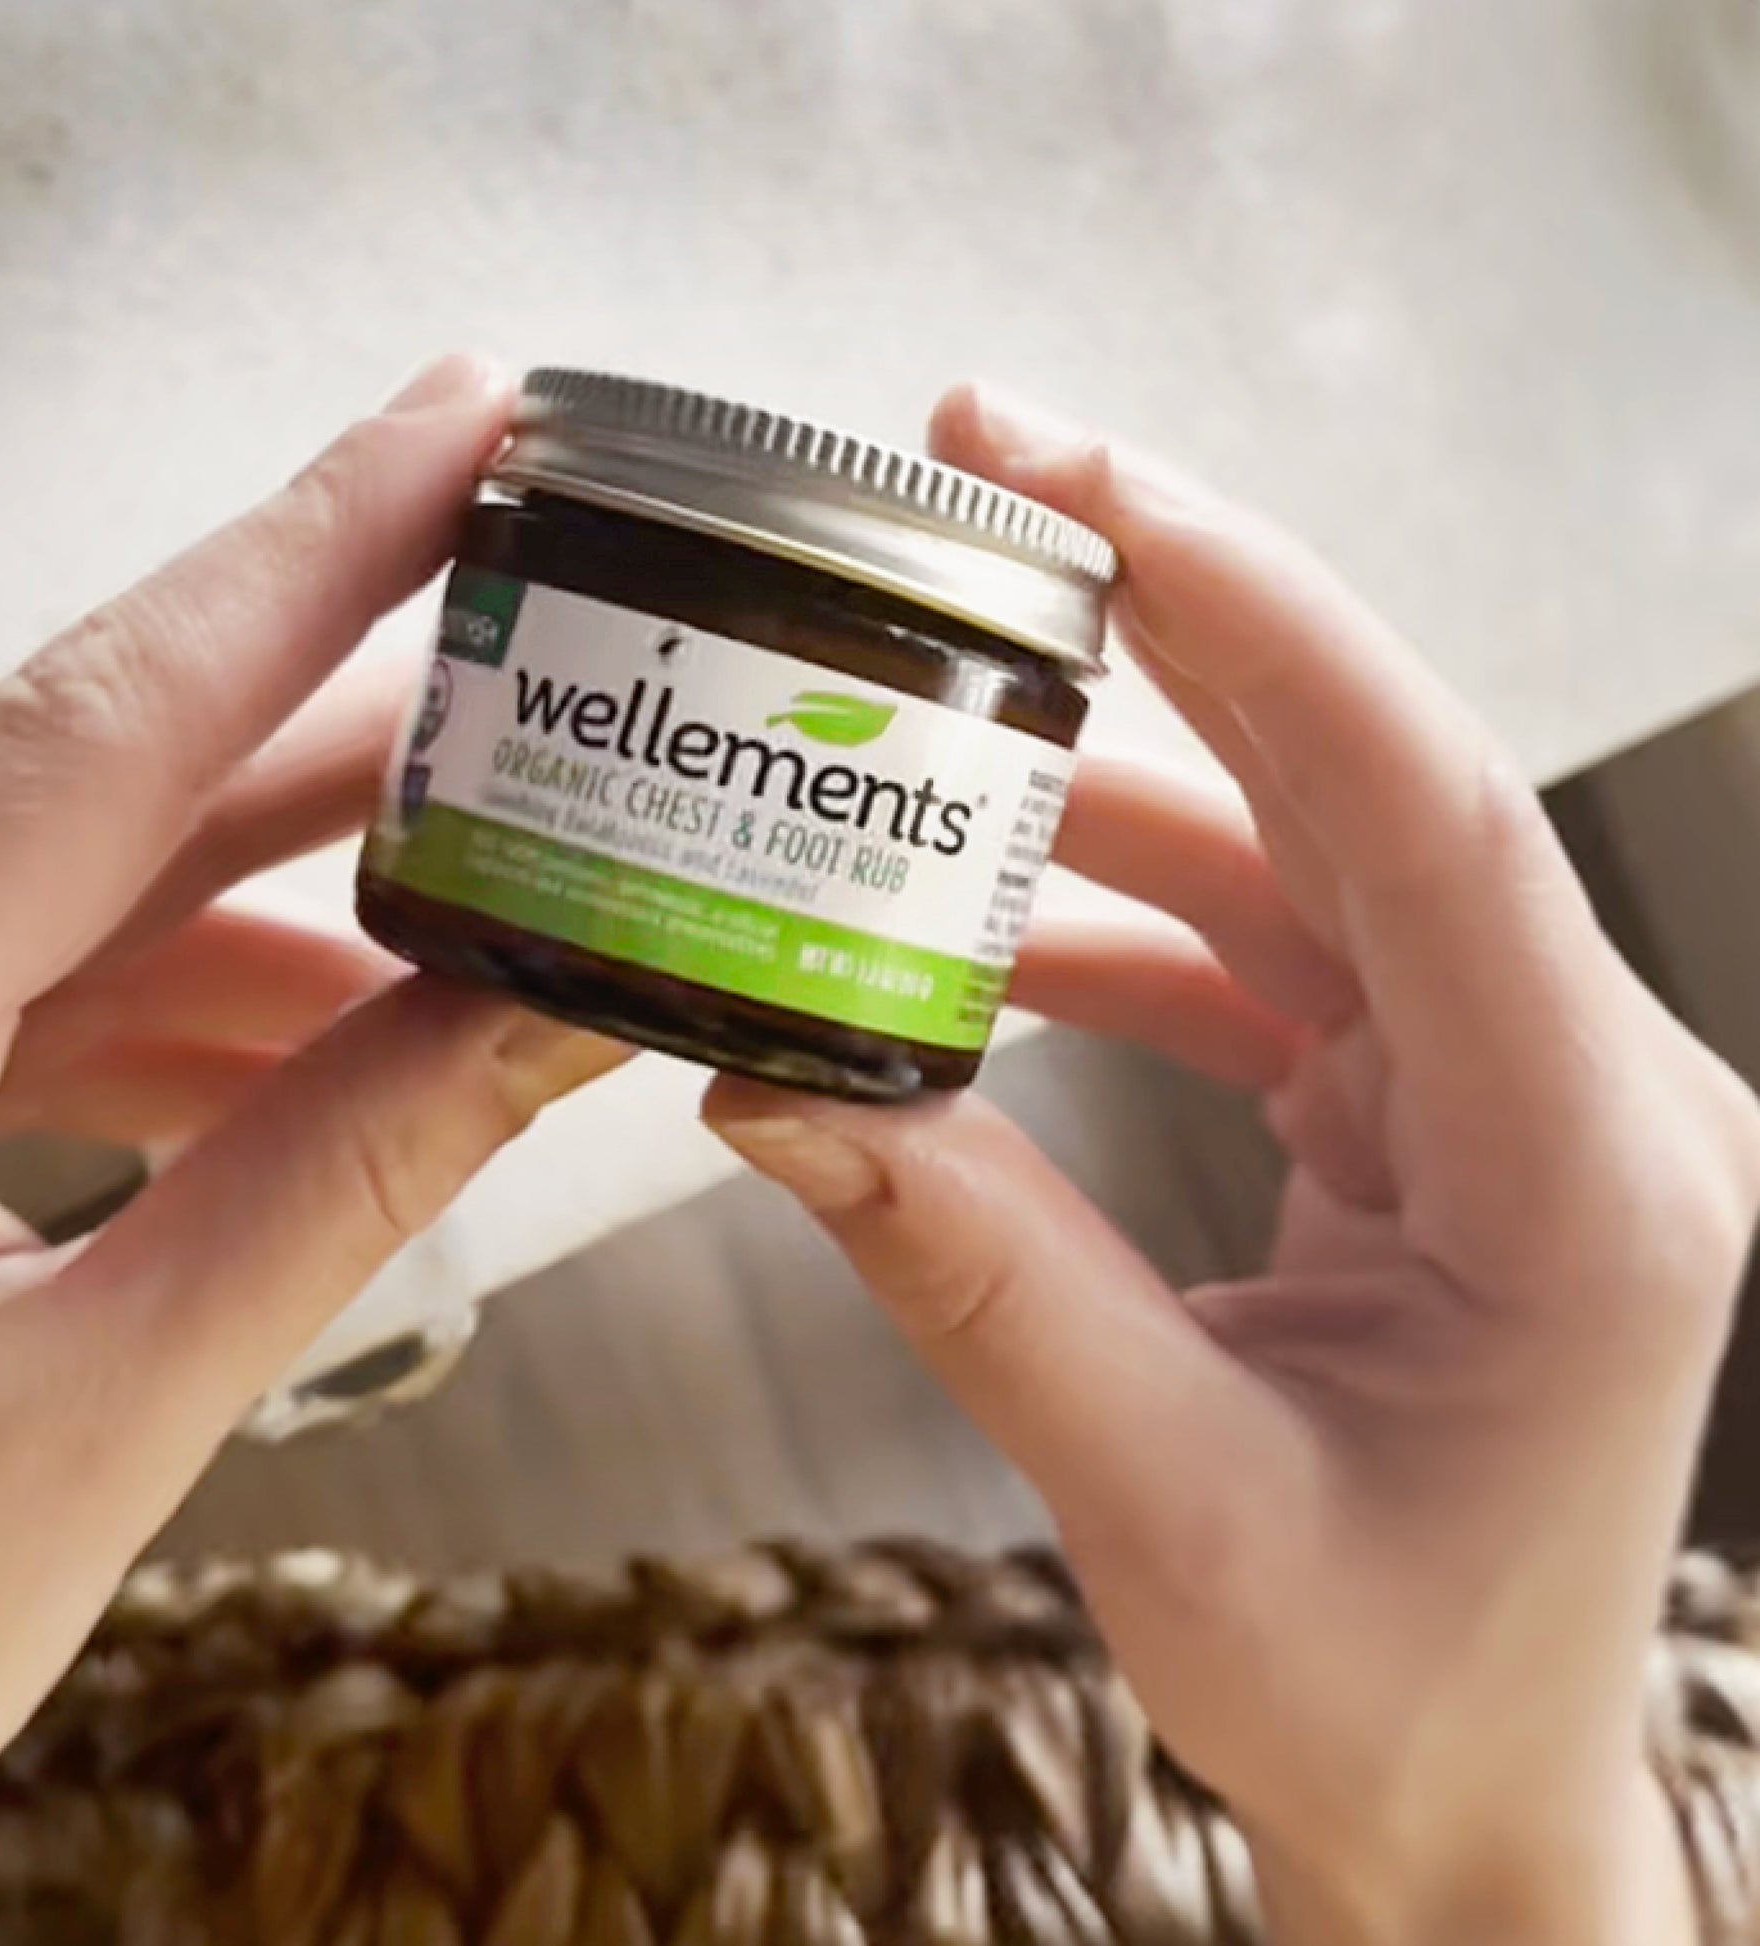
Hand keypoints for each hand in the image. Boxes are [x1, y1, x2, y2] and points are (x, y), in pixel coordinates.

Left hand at [0, 357, 623, 1902]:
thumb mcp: (92, 1426)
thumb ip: (334, 1194)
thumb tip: (551, 1022)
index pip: (99, 724)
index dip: (306, 552)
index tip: (463, 426)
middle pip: (114, 767)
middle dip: (357, 721)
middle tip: (550, 656)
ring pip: (93, 884)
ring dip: (304, 908)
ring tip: (500, 927)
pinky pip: (42, 985)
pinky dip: (204, 1010)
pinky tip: (335, 1063)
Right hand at [708, 385, 1759, 1943]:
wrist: (1465, 1791)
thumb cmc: (1381, 1691)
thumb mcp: (1163, 1496)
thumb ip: (973, 1269)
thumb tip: (771, 1087)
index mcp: (1591, 1180)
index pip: (1433, 822)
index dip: (1260, 620)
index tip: (1088, 482)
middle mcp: (1586, 1096)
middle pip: (1368, 781)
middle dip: (1175, 613)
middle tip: (991, 472)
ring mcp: (1513, 1090)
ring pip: (1307, 851)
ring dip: (1118, 778)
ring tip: (930, 725)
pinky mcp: (1436, 1109)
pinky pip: (1276, 952)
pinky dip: (1124, 920)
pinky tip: (985, 927)